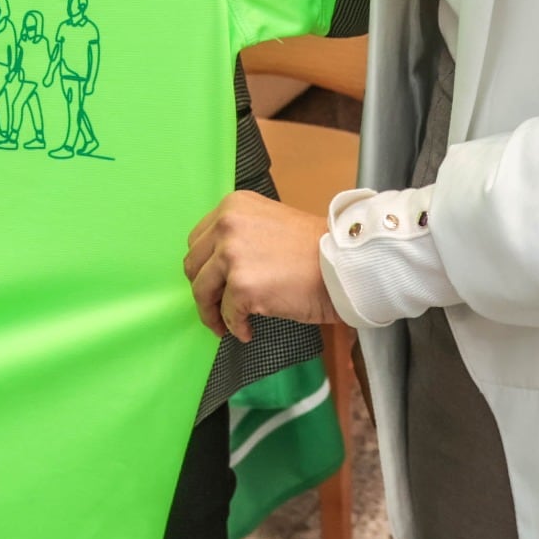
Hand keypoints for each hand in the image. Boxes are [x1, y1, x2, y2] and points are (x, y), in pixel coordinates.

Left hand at [185, 190, 341, 341]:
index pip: (198, 241)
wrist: (344, 263)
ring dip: (212, 312)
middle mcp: (226, 225)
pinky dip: (235, 327)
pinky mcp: (241, 286)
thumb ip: (241, 235)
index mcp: (232, 206)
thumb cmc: (315, 247)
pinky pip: (227, 315)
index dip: (204, 266)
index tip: (214, 283)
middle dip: (203, 290)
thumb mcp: (268, 223)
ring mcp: (231, 256)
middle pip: (193, 266)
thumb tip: (219, 264)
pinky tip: (248, 331)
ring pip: (202, 291)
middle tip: (217, 306)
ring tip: (227, 324)